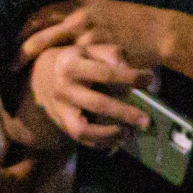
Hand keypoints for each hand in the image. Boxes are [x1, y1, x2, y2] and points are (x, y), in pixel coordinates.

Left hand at [19, 0, 176, 69]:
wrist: (159, 32)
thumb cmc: (131, 21)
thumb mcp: (101, 9)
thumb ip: (79, 13)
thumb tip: (58, 20)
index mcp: (77, 5)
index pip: (38, 15)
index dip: (21, 29)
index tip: (9, 42)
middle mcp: (79, 19)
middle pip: (39, 35)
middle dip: (21, 52)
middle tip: (8, 66)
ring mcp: (88, 37)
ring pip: (54, 53)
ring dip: (39, 66)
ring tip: (27, 79)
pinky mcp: (99, 55)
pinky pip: (77, 67)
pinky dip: (65, 76)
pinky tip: (58, 84)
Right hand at [27, 41, 154, 146]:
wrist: (43, 76)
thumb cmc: (78, 60)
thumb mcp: (91, 49)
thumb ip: (112, 54)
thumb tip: (129, 69)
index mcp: (71, 64)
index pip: (105, 73)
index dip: (130, 77)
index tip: (150, 80)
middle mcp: (64, 88)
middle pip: (96, 104)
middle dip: (124, 113)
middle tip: (146, 120)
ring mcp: (60, 109)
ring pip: (83, 130)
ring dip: (109, 135)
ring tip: (129, 133)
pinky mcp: (62, 124)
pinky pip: (82, 140)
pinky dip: (102, 142)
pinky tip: (119, 138)